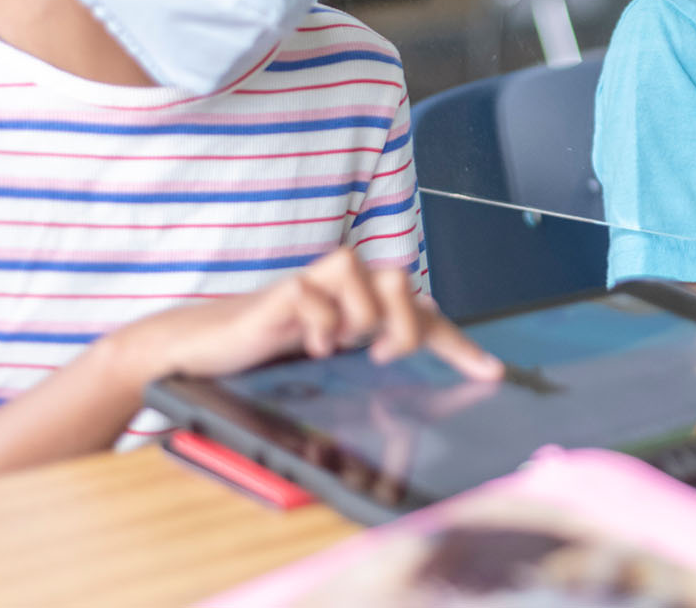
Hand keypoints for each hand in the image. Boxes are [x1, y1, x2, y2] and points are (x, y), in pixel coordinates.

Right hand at [110, 248, 502, 386]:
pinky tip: (310, 346)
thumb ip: (364, 375)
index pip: (424, 316)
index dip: (459, 344)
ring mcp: (316, 285)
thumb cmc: (270, 354)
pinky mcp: (284, 291)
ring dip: (362, 319)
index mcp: (363, 306)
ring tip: (341, 345)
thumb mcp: (329, 369)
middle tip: (383, 355)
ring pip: (369, 277)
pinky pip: (317, 293)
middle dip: (405, 323)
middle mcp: (347, 288)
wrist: (203, 348)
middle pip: (403, 281)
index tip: (491, 373)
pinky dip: (321, 323)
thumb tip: (408, 418)